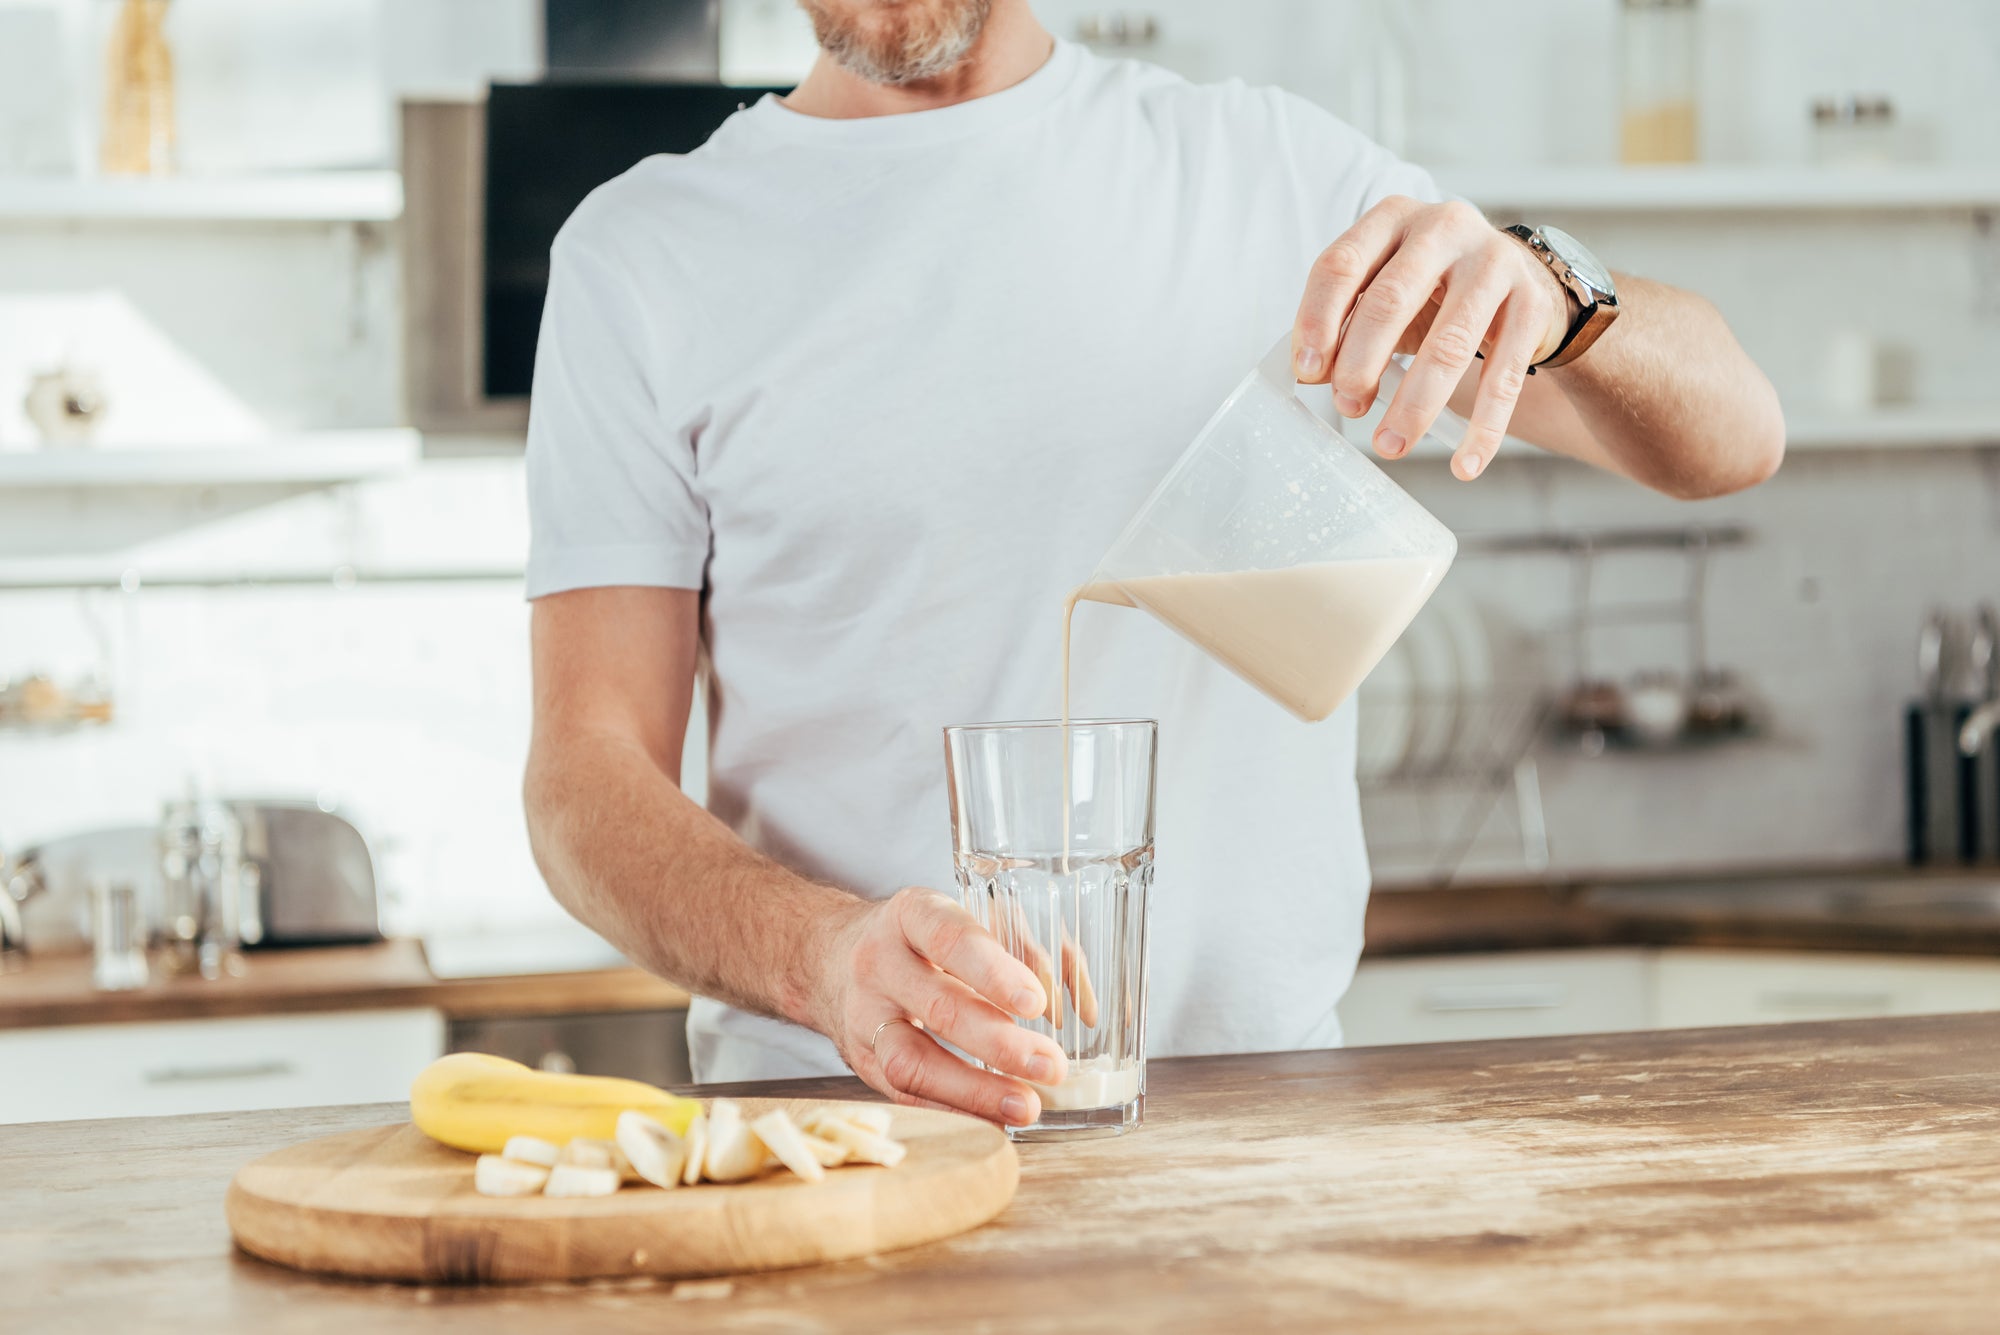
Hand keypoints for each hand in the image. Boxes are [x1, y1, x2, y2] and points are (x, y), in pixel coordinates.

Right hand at [811, 887, 1067, 1125]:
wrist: (828, 958)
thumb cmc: (916, 939)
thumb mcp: (953, 917)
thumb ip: (1018, 944)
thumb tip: (1073, 995)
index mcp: (910, 914)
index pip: (950, 938)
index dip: (993, 972)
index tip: (1037, 1002)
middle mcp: (880, 962)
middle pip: (938, 1006)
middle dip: (999, 1042)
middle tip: (1051, 1064)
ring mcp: (865, 1016)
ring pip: (912, 1060)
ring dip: (974, 1090)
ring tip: (1026, 1105)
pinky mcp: (860, 1060)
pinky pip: (903, 1093)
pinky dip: (952, 1110)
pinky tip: (993, 1120)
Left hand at [1291, 197, 1572, 480]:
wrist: (1521, 279)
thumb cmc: (1432, 290)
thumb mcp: (1384, 289)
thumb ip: (1346, 322)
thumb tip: (1312, 373)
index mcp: (1392, 218)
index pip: (1341, 265)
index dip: (1317, 321)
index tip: (1308, 372)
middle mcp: (1444, 227)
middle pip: (1390, 300)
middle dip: (1361, 363)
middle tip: (1348, 407)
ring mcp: (1494, 262)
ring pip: (1448, 343)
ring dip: (1415, 404)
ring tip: (1391, 445)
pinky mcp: (1532, 303)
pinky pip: (1504, 375)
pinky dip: (1484, 427)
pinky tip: (1465, 465)